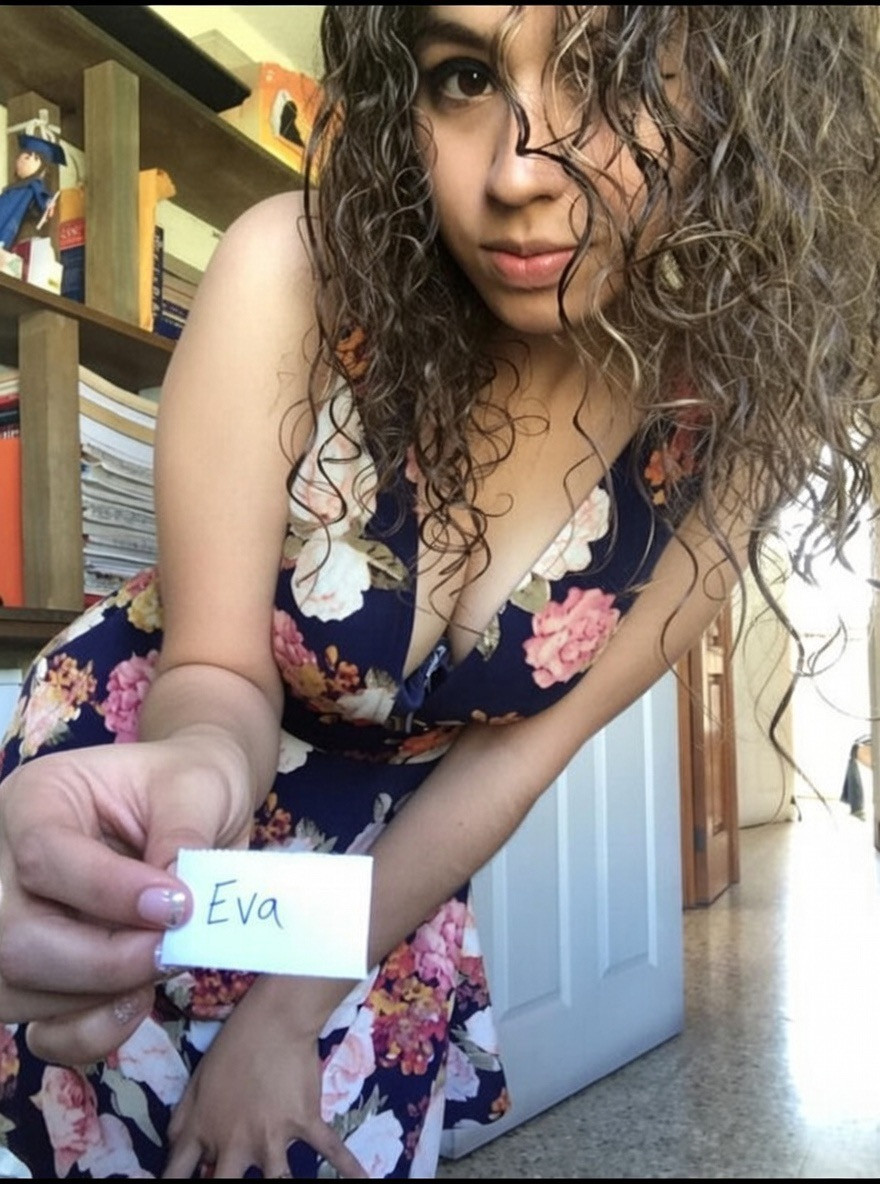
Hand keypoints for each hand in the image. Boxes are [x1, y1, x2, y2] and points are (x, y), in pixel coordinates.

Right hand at [0, 734, 256, 1060]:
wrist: (193, 807)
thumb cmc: (189, 784)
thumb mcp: (198, 786)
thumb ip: (184, 836)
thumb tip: (175, 905)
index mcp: (35, 799)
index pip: (42, 857)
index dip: (109, 893)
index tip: (178, 907)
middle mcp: (2, 865)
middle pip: (15, 938)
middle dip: (106, 958)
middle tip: (175, 947)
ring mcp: (8, 926)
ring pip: (18, 991)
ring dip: (102, 994)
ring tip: (164, 961)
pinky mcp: (34, 979)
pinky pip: (39, 1034)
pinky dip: (91, 1033)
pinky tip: (138, 999)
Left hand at [164, 976, 367, 1178]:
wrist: (275, 1020)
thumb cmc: (232, 1046)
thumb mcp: (196, 1080)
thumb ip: (182, 1119)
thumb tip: (171, 1146)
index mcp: (205, 1131)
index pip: (178, 1173)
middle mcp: (236, 1143)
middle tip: (232, 1183)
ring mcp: (273, 1137)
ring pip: (277, 1182)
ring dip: (280, 1182)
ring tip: (282, 1179)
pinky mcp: (305, 1123)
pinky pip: (331, 1151)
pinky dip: (350, 1168)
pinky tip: (364, 1180)